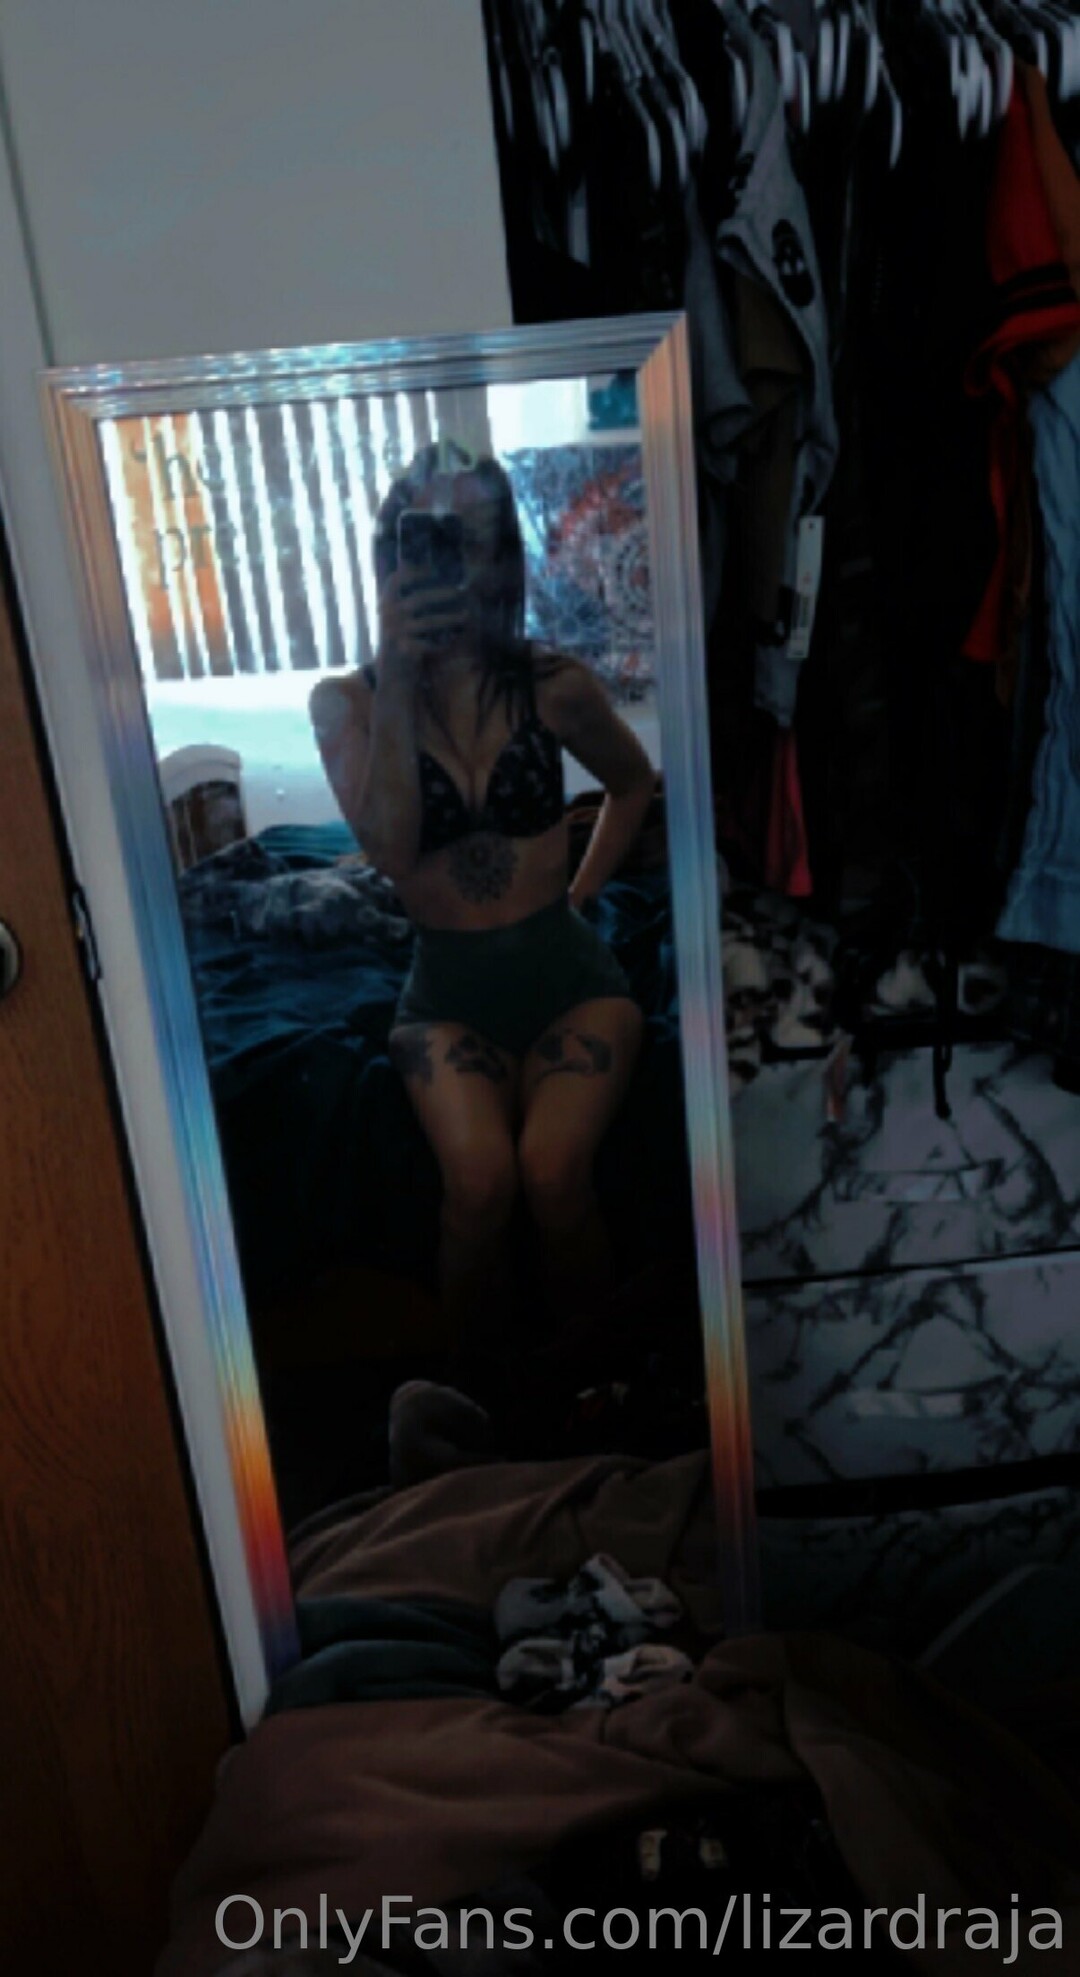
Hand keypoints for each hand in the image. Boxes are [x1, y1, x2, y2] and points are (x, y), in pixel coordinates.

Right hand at [376, 568, 466, 684]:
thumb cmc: (400, 631)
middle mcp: (389, 614)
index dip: (414, 572)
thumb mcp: (396, 609)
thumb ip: (403, 591)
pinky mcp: (405, 648)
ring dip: (451, 617)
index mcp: (386, 601)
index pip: (396, 580)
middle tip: (461, 591)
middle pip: (420, 599)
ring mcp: (396, 632)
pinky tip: (457, 637)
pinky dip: (445, 640)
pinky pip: (430, 642)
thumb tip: (412, 563)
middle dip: (443, 594)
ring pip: (429, 621)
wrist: (391, 665)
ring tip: (467, 615)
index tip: (433, 570)